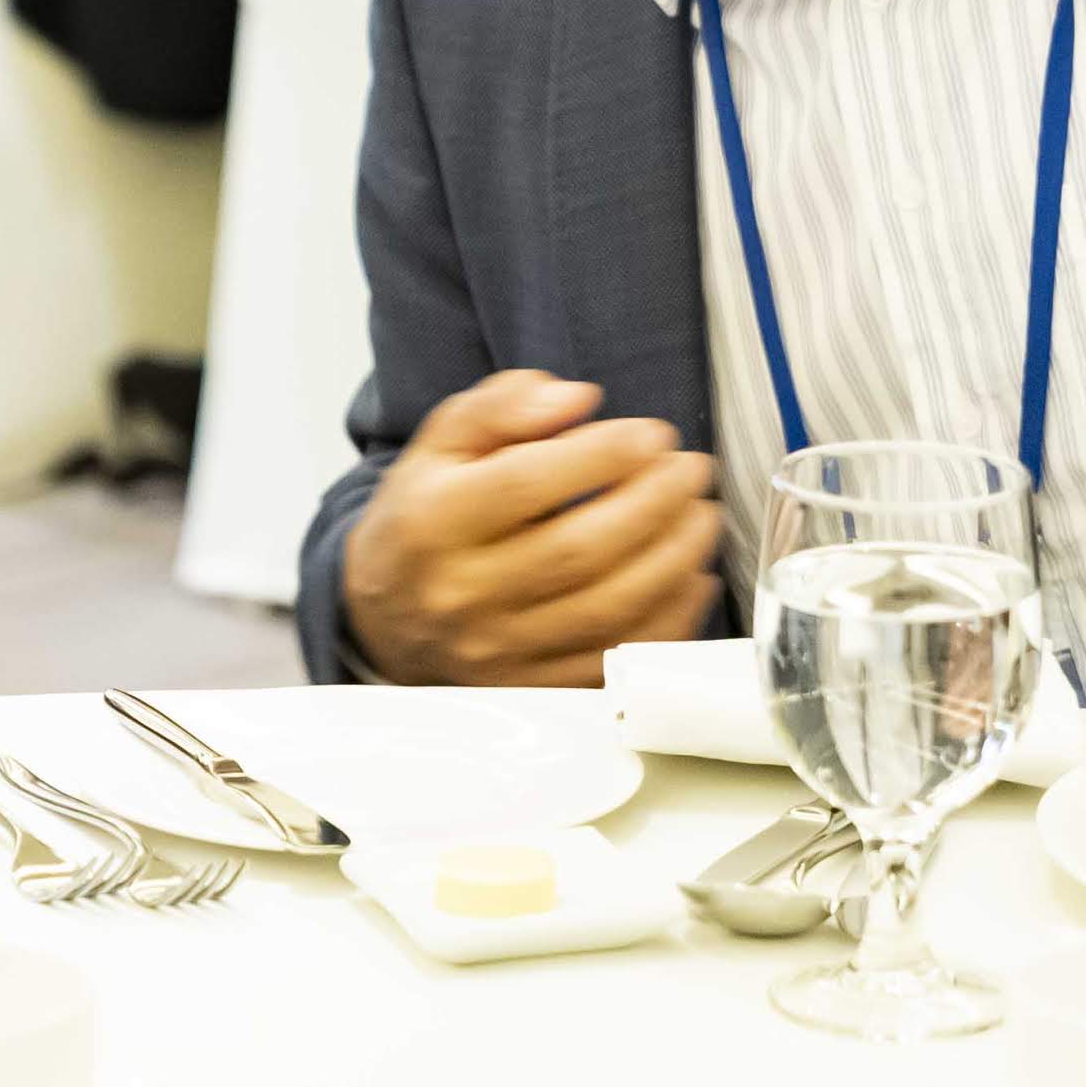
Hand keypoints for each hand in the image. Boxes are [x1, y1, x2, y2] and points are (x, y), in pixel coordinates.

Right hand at [340, 373, 723, 686]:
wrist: (384, 619)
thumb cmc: (424, 519)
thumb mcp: (440, 445)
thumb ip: (500, 406)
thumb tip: (574, 399)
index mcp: (432, 523)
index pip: (525, 485)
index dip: (602, 456)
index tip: (653, 434)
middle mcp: (462, 593)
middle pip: (577, 550)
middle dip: (653, 503)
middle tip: (692, 470)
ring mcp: (497, 651)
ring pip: (605, 609)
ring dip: (672, 558)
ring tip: (701, 515)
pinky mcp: (529, 687)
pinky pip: (613, 659)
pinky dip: (667, 620)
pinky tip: (690, 577)